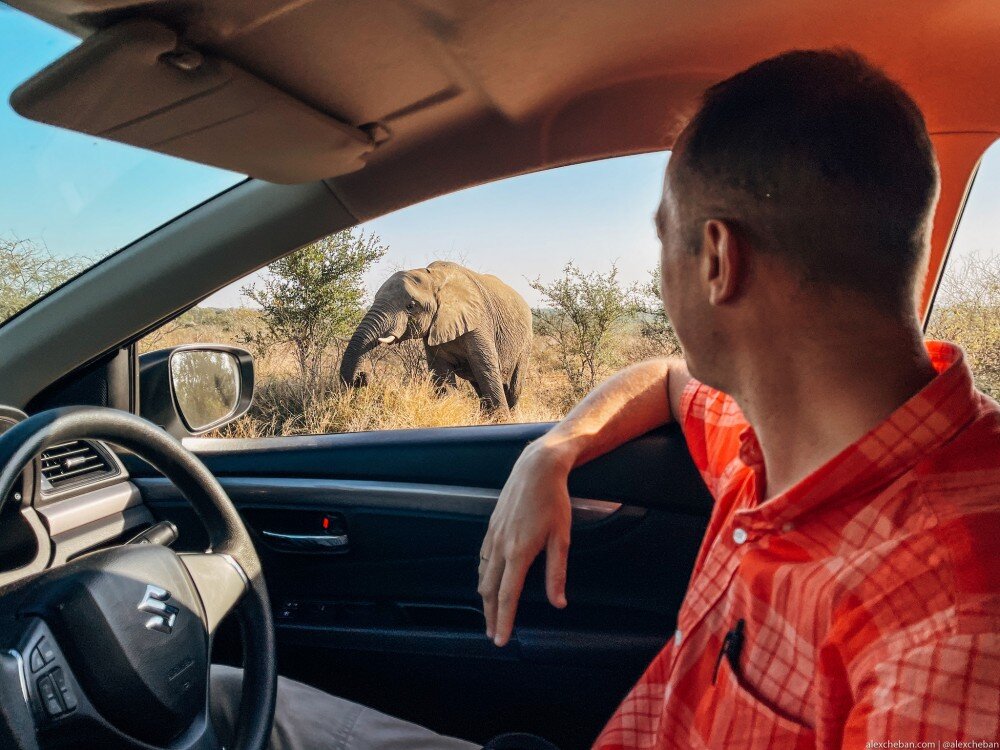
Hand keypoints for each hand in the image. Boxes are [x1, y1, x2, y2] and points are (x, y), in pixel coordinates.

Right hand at [478, 441, 572, 645]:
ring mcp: (493, 535)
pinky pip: (483, 557)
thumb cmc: (553, 501)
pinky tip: (487, 580)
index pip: (507, 596)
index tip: (501, 639)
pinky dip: (483, 575)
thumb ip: (557, 573)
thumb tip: (558, 603)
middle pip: (490, 590)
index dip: (504, 620)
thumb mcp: (561, 538)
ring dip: (485, 598)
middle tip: (493, 635)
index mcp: (519, 552)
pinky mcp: (492, 525)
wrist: (536, 468)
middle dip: (491, 615)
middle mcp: (501, 546)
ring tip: (490, 614)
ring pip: (483, 574)